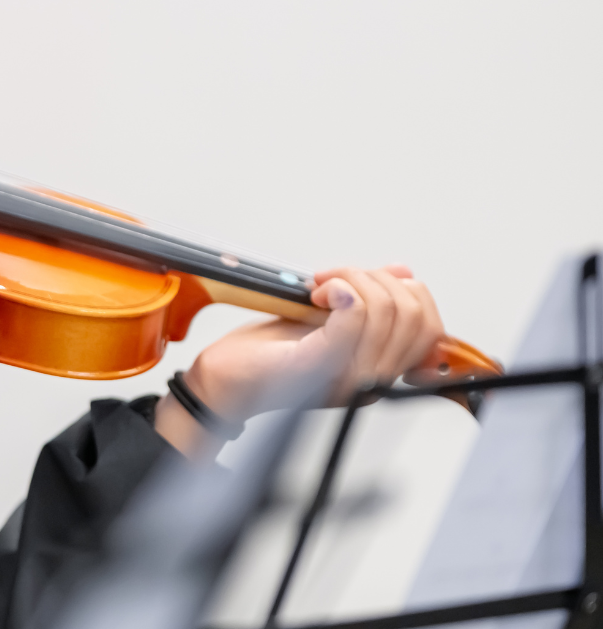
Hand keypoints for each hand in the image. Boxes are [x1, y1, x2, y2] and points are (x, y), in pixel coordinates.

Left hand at [156, 265, 444, 454]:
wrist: (226, 382)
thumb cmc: (269, 355)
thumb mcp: (328, 319)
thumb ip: (369, 302)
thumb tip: (404, 275)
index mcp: (381, 367)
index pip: (430, 327)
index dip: (406, 292)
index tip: (363, 283)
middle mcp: (372, 378)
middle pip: (413, 314)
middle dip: (375, 279)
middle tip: (332, 281)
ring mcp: (349, 374)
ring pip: (387, 309)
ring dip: (352, 279)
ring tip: (317, 287)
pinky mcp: (320, 363)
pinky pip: (355, 315)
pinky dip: (340, 289)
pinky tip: (316, 292)